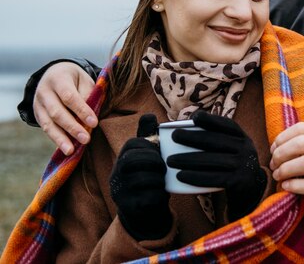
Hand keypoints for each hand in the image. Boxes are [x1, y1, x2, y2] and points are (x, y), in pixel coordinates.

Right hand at [34, 62, 96, 154]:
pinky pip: (46, 128)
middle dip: (72, 127)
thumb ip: (88, 95)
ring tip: (71, 150)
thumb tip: (89, 118)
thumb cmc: (76, 80)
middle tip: (86, 139)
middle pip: (57, 112)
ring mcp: (38, 104)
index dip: (81, 110)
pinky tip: (65, 148)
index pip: (69, 96)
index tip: (94, 123)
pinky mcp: (37, 114)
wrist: (55, 74)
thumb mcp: (84, 80)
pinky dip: (56, 139)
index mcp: (58, 78)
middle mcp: (44, 91)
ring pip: (48, 123)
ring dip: (60, 138)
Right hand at [110, 114, 171, 240]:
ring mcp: (121, 191)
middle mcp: (117, 174)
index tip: (159, 150)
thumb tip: (149, 115)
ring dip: (158, 178)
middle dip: (153, 160)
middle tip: (164, 166)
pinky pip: (146, 198)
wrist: (144, 210)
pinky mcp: (129, 207)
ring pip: (140, 179)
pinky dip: (159, 194)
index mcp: (122, 158)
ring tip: (164, 179)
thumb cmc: (148, 175)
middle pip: (132, 160)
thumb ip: (148, 136)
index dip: (149, 145)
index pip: (132, 144)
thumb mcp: (147, 155)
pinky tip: (163, 193)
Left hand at [167, 110, 266, 219]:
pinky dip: (196, 177)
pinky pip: (215, 178)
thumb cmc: (232, 165)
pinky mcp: (239, 182)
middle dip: (193, 137)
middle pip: (217, 141)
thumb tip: (184, 130)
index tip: (195, 117)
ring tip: (171, 160)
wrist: (252, 189)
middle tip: (174, 136)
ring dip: (189, 159)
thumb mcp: (232, 149)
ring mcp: (244, 165)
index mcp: (242, 137)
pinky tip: (181, 176)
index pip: (228, 125)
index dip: (211, 120)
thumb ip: (216, 140)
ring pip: (213, 160)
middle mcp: (246, 149)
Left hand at [269, 122, 303, 223]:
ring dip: (285, 170)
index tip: (274, 149)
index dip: (283, 137)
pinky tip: (287, 188)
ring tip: (279, 176)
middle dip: (281, 153)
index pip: (303, 128)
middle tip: (273, 164)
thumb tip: (286, 146)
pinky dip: (295, 186)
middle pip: (301, 143)